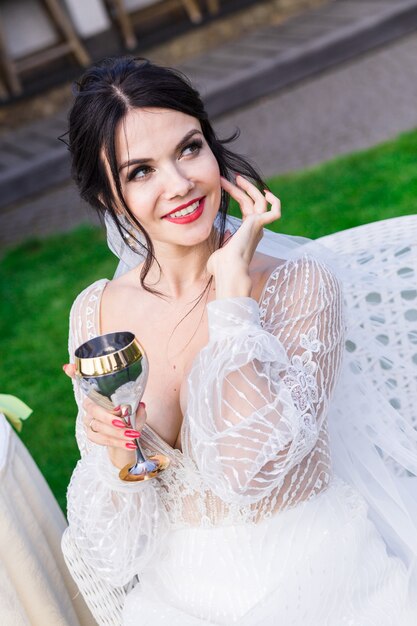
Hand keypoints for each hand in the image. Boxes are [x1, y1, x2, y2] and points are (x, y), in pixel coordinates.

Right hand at [63, 364, 146, 467]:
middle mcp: (90, 405)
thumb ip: (136, 406)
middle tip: (124, 423)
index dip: (74, 373)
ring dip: (116, 433)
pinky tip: (130, 444)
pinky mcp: (91, 435)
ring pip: (98, 427)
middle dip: (109, 418)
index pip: (82, 380)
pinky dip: (117, 442)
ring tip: (133, 435)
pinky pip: (101, 439)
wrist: (126, 437)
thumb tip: (140, 405)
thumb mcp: (136, 408)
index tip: (69, 368)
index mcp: (99, 393)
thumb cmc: (130, 417)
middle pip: (94, 410)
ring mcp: (88, 421)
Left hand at [207, 175, 280, 296]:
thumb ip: (223, 240)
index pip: (246, 209)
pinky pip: (275, 212)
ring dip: (249, 188)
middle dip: (241, 189)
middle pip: (251, 202)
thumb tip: (227, 233)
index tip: (224, 185)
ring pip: (260, 202)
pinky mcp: (260, 225)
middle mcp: (255, 229)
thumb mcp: (218, 250)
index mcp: (247, 233)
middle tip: (228, 177)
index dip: (237, 196)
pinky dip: (275, 202)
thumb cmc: (221, 266)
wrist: (228, 270)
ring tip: (236, 178)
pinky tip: (266, 192)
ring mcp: (259, 227)